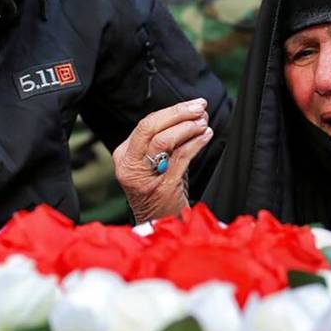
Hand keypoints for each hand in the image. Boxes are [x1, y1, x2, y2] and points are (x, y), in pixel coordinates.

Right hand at [113, 98, 212, 223]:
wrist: (160, 225)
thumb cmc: (160, 192)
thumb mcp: (154, 164)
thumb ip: (164, 142)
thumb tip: (189, 115)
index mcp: (124, 156)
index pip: (146, 124)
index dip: (171, 111)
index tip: (193, 105)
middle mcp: (130, 165)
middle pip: (150, 128)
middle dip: (178, 113)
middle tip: (200, 107)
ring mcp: (145, 177)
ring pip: (164, 140)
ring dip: (188, 127)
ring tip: (204, 123)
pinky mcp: (162, 187)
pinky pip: (181, 157)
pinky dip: (196, 143)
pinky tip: (206, 137)